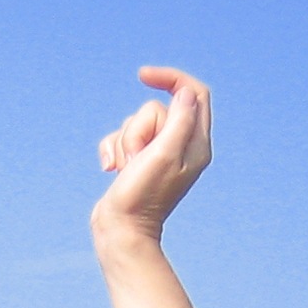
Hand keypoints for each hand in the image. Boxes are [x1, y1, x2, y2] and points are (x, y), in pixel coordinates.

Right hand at [93, 66, 212, 242]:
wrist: (120, 231)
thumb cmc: (142, 196)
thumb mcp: (165, 154)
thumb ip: (180, 121)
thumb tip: (186, 92)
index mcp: (196, 144)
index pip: (193, 93)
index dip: (170, 79)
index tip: (143, 76)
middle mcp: (181, 147)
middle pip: (157, 109)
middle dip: (138, 126)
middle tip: (138, 157)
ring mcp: (158, 155)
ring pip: (135, 122)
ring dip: (123, 141)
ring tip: (125, 169)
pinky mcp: (138, 162)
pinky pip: (121, 138)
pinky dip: (111, 150)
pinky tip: (110, 170)